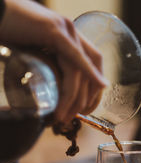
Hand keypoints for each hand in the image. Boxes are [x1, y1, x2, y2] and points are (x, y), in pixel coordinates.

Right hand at [0, 0, 107, 123]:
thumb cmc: (10, 33)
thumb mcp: (34, 53)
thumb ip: (47, 66)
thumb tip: (49, 89)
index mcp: (69, 37)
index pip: (93, 63)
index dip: (94, 88)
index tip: (85, 109)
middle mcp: (71, 32)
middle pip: (94, 67)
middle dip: (89, 97)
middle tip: (76, 116)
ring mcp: (65, 30)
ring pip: (81, 70)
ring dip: (76, 97)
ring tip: (64, 116)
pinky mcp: (53, 31)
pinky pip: (74, 57)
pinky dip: (84, 75)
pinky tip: (83, 93)